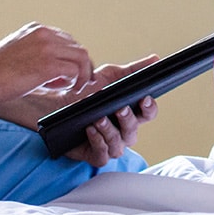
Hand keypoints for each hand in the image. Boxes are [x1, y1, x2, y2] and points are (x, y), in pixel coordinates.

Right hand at [0, 22, 94, 109]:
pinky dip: (75, 81)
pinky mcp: (48, 64)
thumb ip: (38, 55)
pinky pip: (75, 71)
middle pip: (77, 47)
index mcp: (37, 29)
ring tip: (73, 86)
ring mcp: (47, 47)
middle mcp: (45, 34)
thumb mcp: (20, 52)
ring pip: (81, 57)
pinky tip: (64, 88)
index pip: (67, 40)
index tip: (74, 72)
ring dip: (82, 74)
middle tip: (79, 82)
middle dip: (82, 66)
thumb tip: (59, 71)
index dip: (72, 58)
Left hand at [0, 55, 159, 165]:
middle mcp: (122, 131)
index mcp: (130, 113)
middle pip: (134, 131)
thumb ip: (133, 70)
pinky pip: (102, 155)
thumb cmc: (86, 90)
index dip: (150, 108)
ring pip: (119, 145)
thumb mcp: (110, 76)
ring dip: (110, 131)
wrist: (58, 102)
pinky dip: (98, 143)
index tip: (144, 99)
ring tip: (98, 118)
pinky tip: (90, 129)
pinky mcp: (93, 154)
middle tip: (119, 109)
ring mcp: (109, 144)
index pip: (148, 114)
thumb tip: (155, 59)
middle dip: (128, 121)